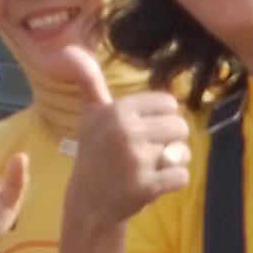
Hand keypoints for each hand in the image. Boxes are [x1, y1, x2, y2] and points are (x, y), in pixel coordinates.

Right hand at [53, 48, 190, 237]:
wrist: (89, 203)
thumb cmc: (95, 154)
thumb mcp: (90, 115)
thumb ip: (89, 81)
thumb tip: (68, 49)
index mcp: (117, 110)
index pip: (168, 103)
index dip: (162, 119)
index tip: (144, 131)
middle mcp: (126, 130)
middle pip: (180, 127)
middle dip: (170, 142)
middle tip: (147, 153)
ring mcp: (136, 159)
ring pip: (183, 152)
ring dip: (172, 162)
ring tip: (149, 168)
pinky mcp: (146, 185)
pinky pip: (182, 176)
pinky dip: (172, 182)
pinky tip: (152, 184)